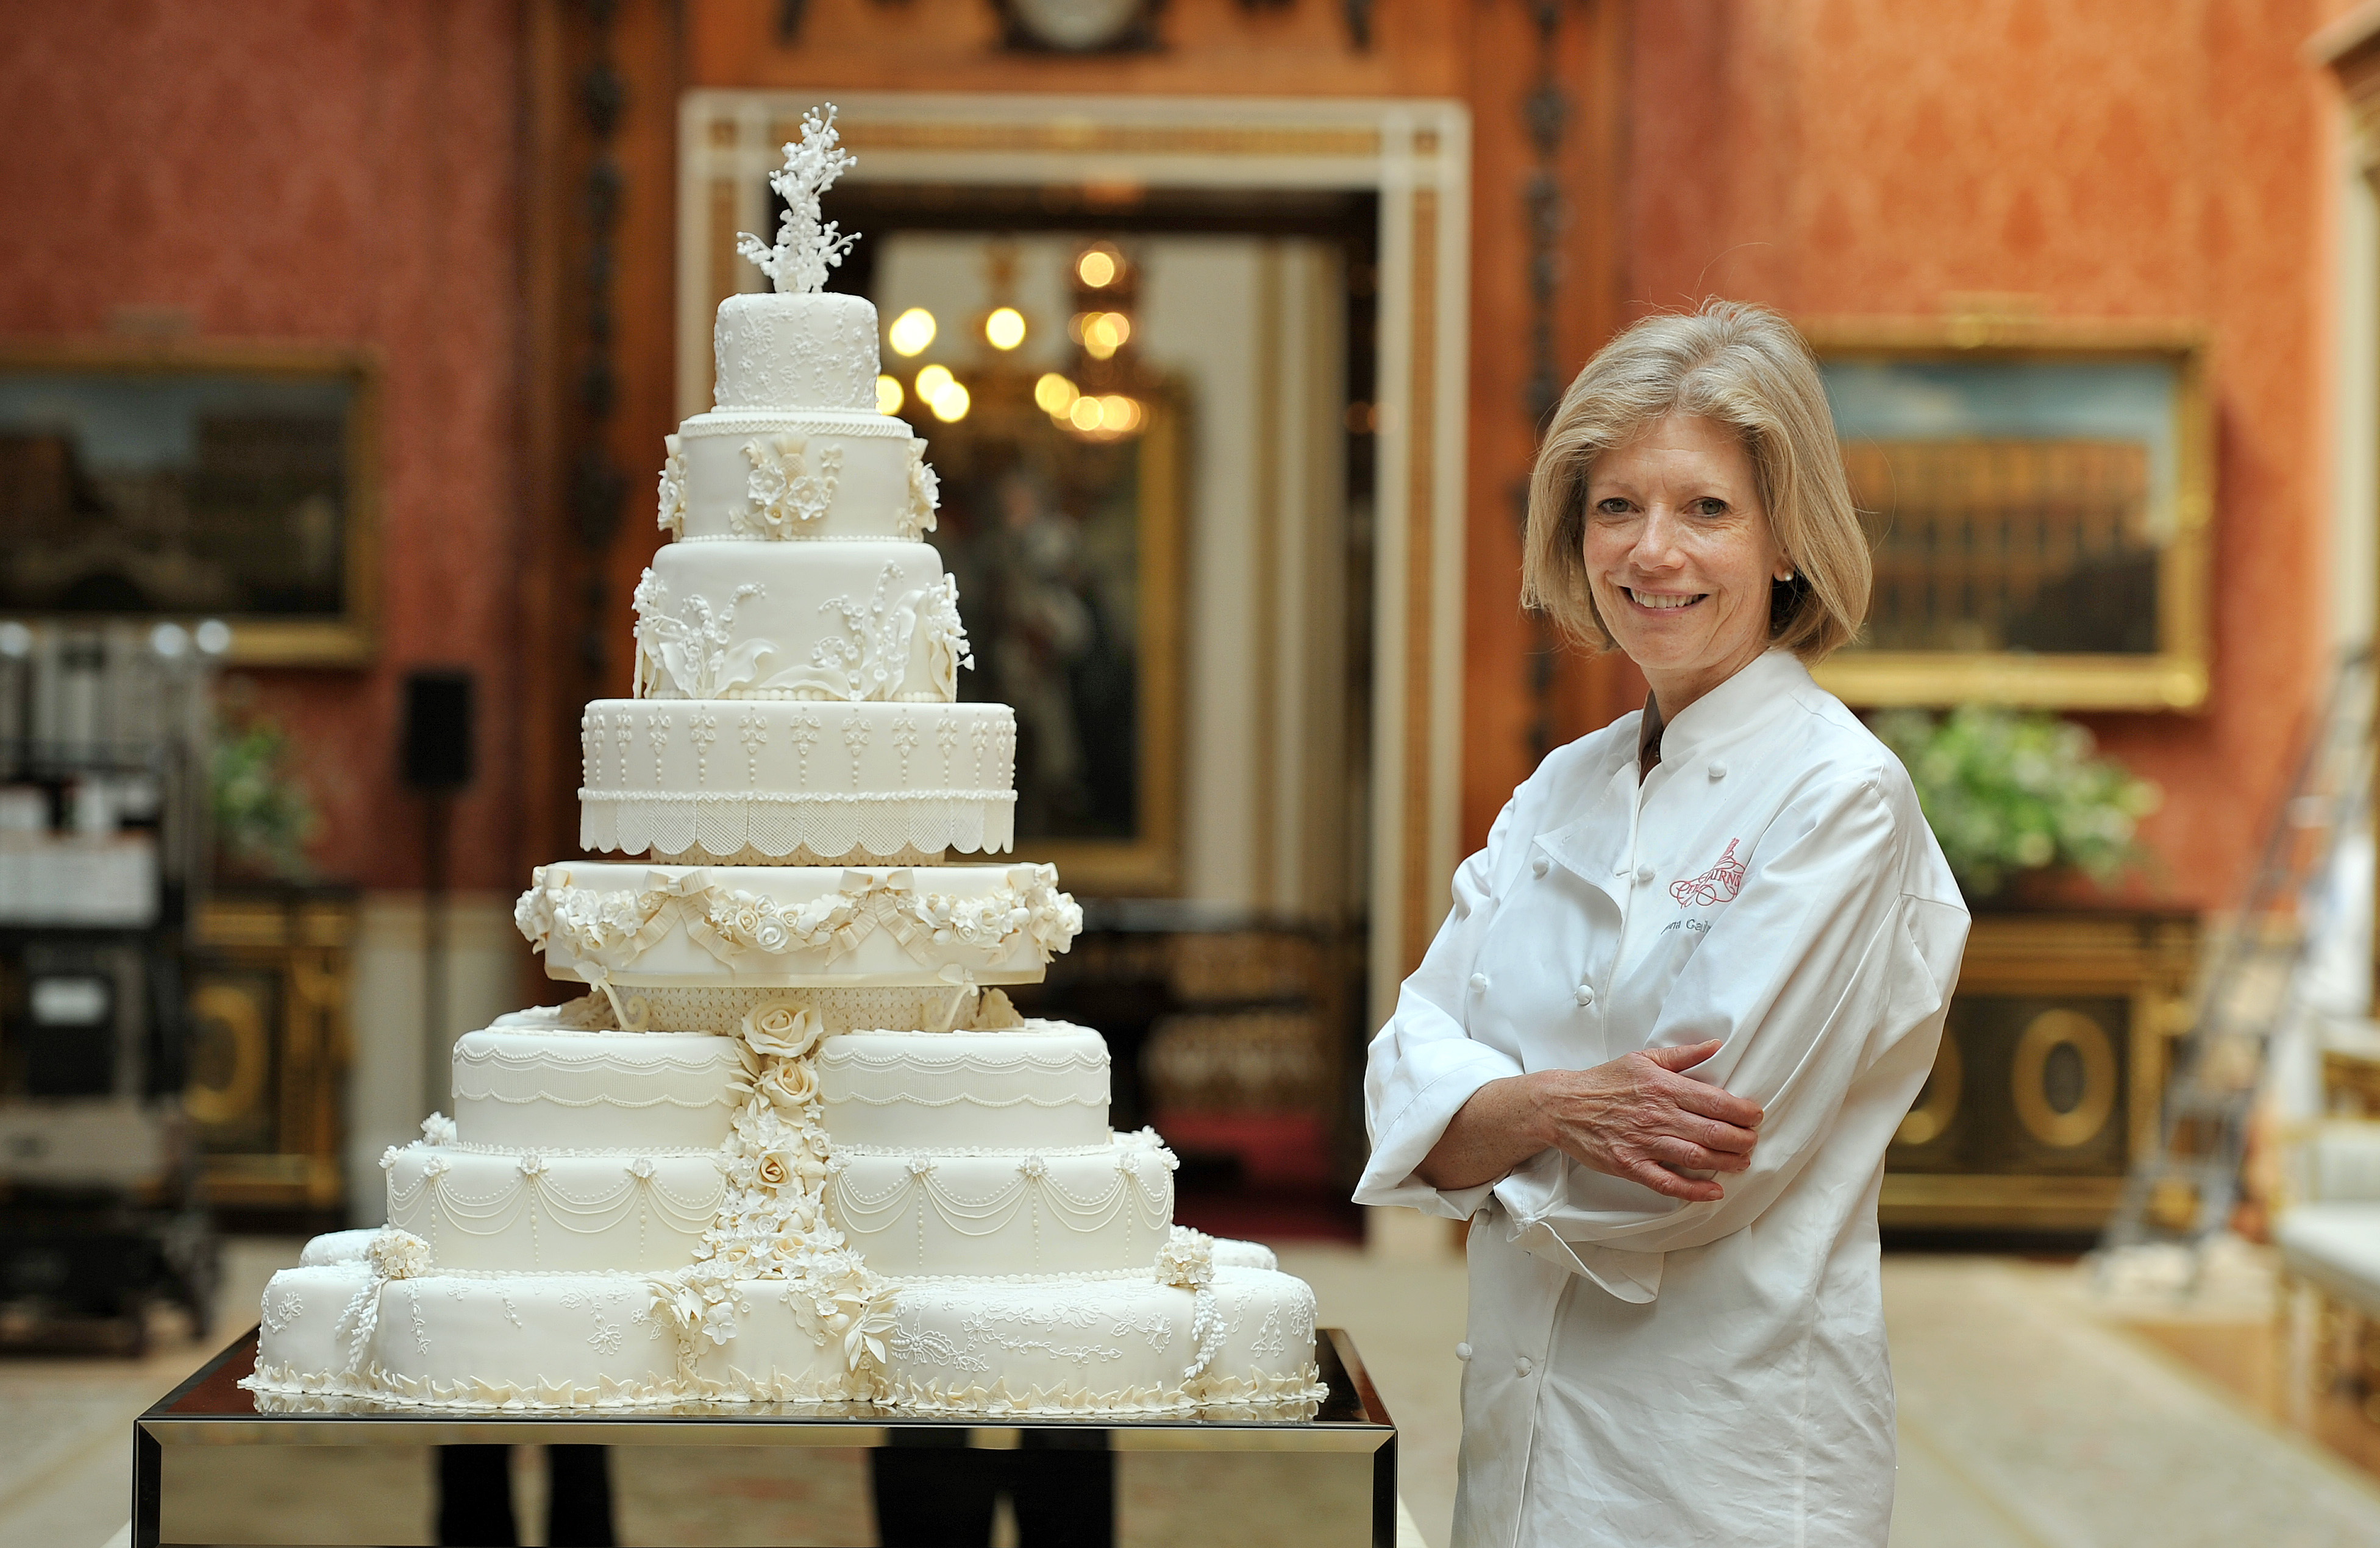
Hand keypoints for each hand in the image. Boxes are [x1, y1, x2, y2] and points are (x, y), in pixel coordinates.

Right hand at [1413, 1040, 1763, 1200]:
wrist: (1562, 1105)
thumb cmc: (1604, 1081)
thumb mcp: (1642, 1058)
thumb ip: (1682, 1055)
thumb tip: (1715, 1045)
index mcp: (1664, 1087)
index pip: (1716, 1101)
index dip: (1743, 1111)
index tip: (1757, 1116)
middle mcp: (1659, 1115)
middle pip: (1714, 1132)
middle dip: (1742, 1139)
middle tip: (1753, 1141)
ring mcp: (1645, 1143)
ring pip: (1697, 1157)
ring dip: (1726, 1163)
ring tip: (1742, 1163)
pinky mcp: (1631, 1165)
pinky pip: (1668, 1182)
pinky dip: (1694, 1190)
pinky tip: (1713, 1191)